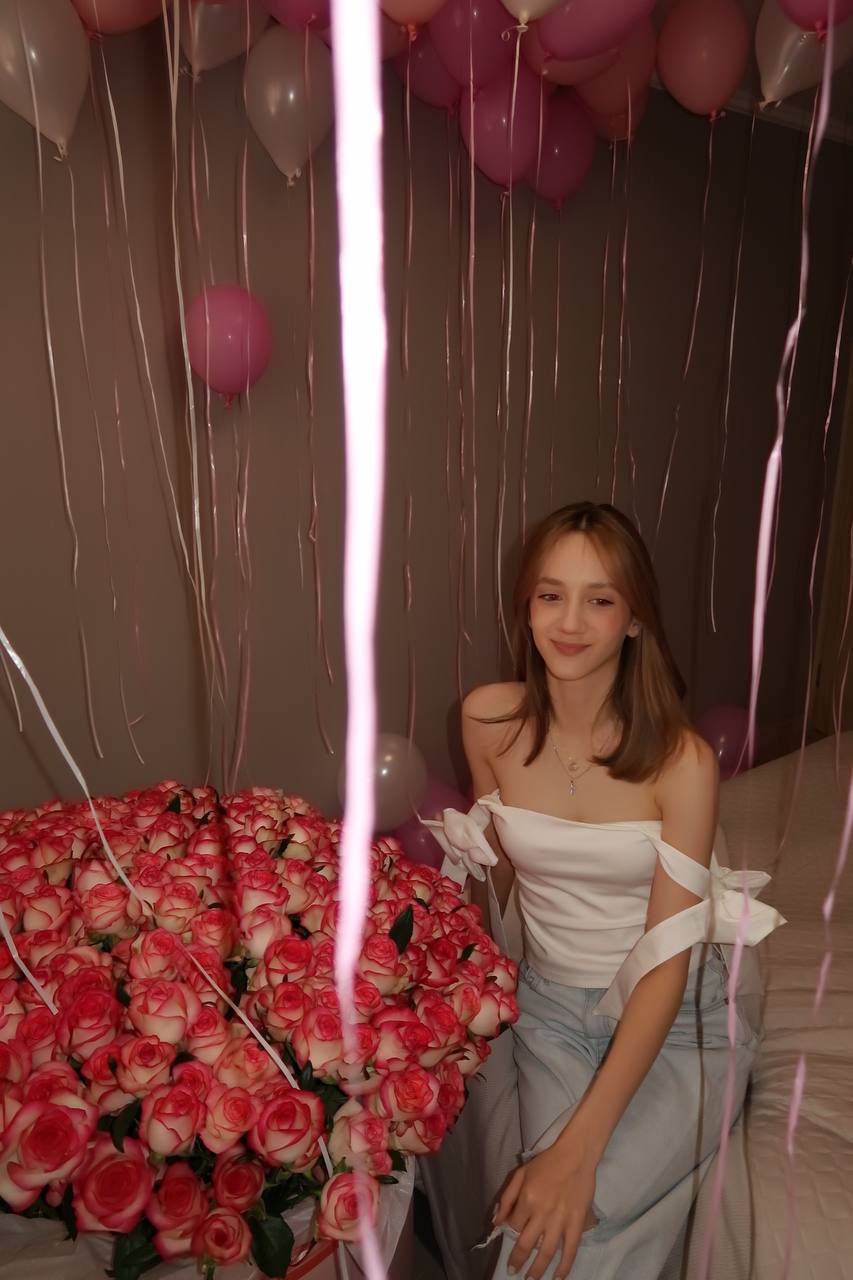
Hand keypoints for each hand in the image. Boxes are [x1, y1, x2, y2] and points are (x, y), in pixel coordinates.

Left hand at [493, 1142, 597, 1279]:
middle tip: (513, 1271)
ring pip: (546, 1252)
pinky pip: (570, 1249)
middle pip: (526, 1244)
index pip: (514, 1225)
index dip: (511, 1232)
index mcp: (527, 1200)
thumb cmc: (546, 1163)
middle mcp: (541, 1213)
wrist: (575, 1156)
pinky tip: (558, 1277)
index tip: (512, 1238)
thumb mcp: (521, 1174)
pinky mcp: (577, 1223)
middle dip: (518, 1260)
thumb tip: (496, 1222)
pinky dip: (564, 1266)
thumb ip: (506, 1198)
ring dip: (537, 1270)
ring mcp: (560, 1220)